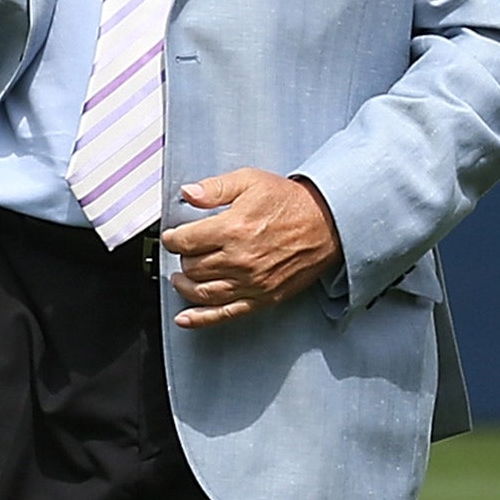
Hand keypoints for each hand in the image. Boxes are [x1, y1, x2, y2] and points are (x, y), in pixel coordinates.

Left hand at [161, 169, 341, 329]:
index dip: (172, 238)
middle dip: (183, 258)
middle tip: (187, 251)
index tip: (173, 237)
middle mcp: (239, 259)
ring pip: (201, 292)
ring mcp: (251, 282)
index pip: (184, 241)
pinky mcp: (262, 297)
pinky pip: (225, 314)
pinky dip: (201, 318)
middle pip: (191, 267)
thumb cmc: (290, 202)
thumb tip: (187, 194)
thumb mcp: (251, 181)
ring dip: (185, 286)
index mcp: (232, 229)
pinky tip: (186, 318)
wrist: (326, 222)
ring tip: (183, 277)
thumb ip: (215, 188)